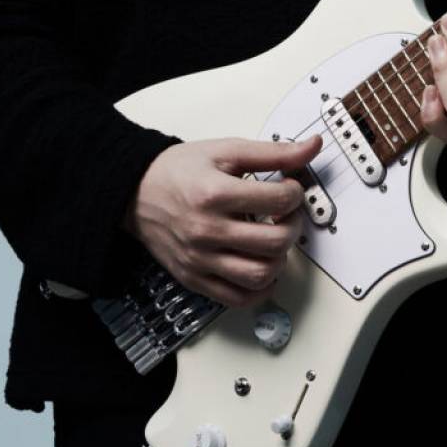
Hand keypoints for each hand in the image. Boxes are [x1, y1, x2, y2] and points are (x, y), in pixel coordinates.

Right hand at [124, 131, 322, 303]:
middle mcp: (207, 231)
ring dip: (280, 259)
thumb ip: (273, 153)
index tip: (289, 188)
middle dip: (293, 225)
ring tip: (274, 240)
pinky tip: (262, 267)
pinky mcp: (195, 278)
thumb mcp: (226, 151)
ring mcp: (200, 259)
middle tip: (287, 214)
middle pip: (275, 242)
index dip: (295, 191)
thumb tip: (311, 147)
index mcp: (215, 194)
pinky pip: (237, 299)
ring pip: (260, 276)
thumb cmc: (178, 171)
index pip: (279, 200)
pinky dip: (259, 289)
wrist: (134, 191)